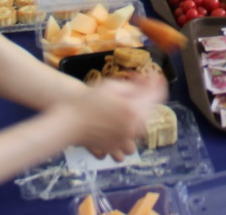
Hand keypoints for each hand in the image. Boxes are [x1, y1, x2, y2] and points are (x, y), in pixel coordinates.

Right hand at [51, 76, 167, 161]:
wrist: (68, 122)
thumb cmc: (87, 102)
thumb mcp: (110, 86)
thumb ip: (132, 86)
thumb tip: (145, 85)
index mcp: (134, 110)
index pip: (157, 94)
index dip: (157, 82)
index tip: (154, 76)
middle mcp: (133, 128)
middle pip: (151, 112)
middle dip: (145, 100)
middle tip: (133, 90)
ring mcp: (125, 140)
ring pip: (142, 130)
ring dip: (137, 120)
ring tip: (125, 111)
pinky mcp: (116, 149)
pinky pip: (129, 143)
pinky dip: (126, 136)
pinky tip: (117, 127)